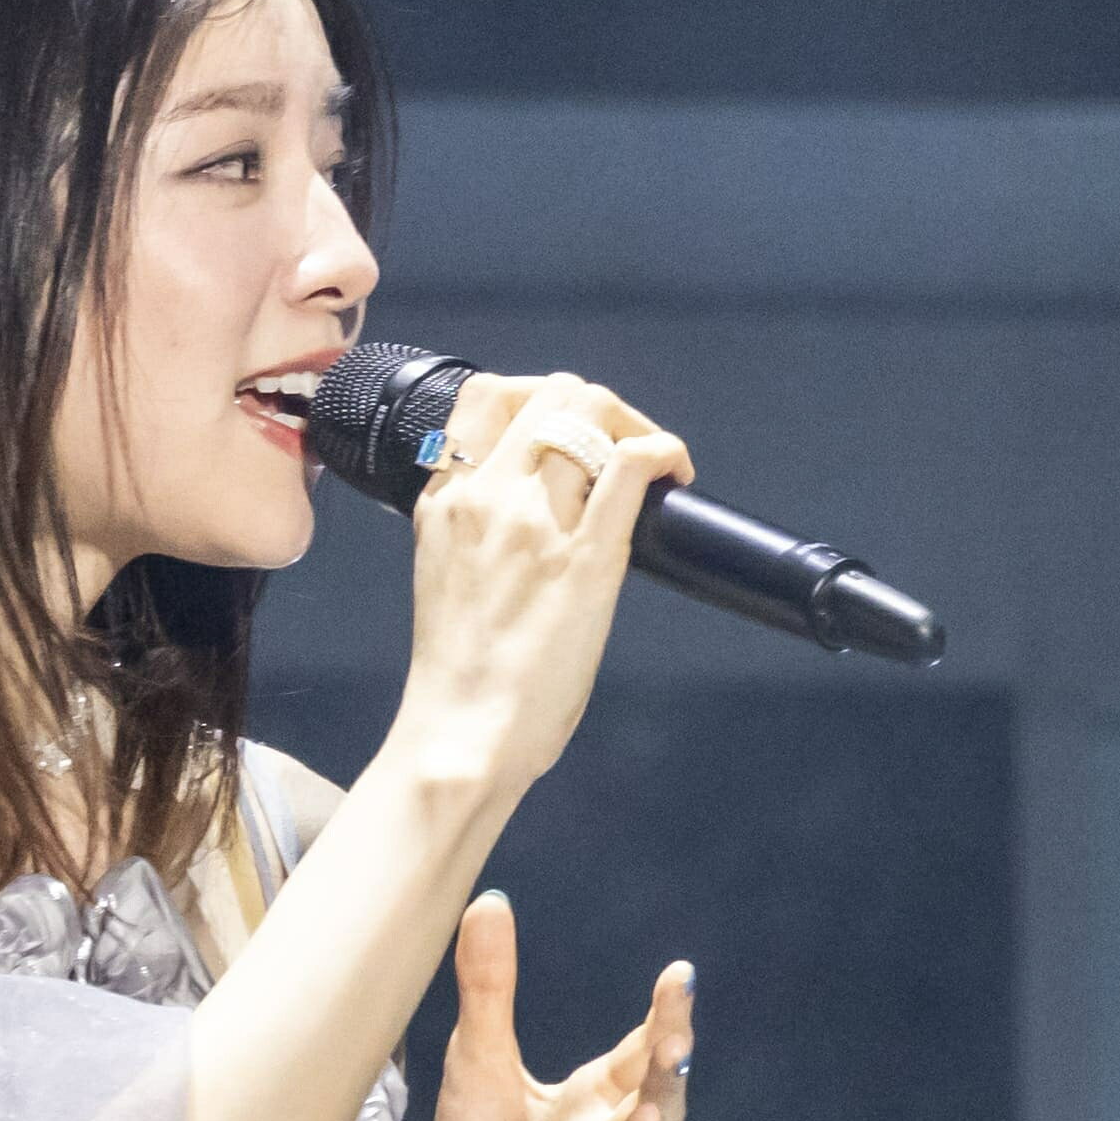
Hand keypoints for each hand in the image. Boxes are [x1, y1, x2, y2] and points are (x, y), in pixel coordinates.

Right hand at [382, 368, 693, 802]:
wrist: (462, 729)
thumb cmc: (461, 672)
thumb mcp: (445, 571)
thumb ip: (475, 528)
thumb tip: (526, 512)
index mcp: (444, 499)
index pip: (483, 395)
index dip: (536, 396)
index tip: (567, 430)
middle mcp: (485, 496)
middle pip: (547, 391)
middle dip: (596, 404)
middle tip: (621, 444)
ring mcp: (535, 521)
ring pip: (589, 411)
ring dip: (632, 424)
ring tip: (652, 463)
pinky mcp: (586, 556)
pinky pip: (630, 466)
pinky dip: (662, 449)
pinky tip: (675, 469)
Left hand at [418, 890, 684, 1120]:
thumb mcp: (479, 1061)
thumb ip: (492, 987)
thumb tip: (491, 898)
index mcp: (594, 1102)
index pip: (644, 1054)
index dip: (667, 1018)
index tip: (680, 975)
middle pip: (655, 1109)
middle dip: (670, 1077)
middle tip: (677, 1040)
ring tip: (646, 1118)